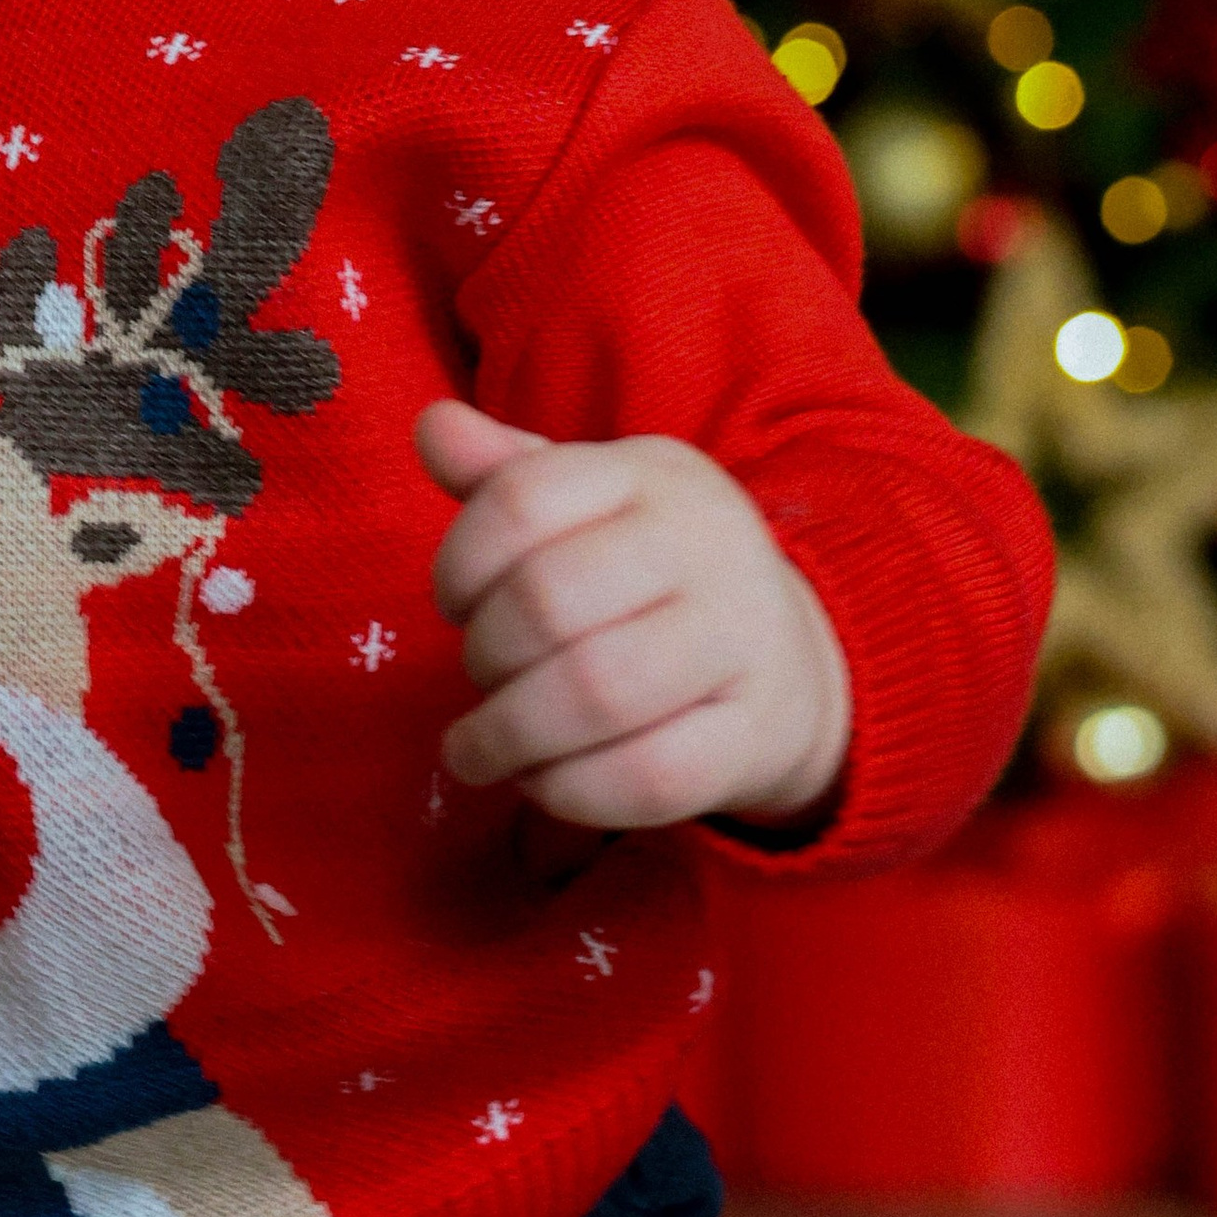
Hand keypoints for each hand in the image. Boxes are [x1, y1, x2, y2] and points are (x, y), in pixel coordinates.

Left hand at [417, 404, 849, 834]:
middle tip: (477, 679)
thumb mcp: (590, 505)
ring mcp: (740, 642)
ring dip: (509, 734)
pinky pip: (644, 776)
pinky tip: (538, 780)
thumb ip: (504, 474)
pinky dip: (565, 789)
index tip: (454, 604)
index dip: (459, 563)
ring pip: (595, 692)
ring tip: (479, 748)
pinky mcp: (752, 738)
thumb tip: (432, 427)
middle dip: (485, 655)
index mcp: (653, 475)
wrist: (784, 663)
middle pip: (548, 600)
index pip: (521, 499)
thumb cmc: (652, 576)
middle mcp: (706, 545)